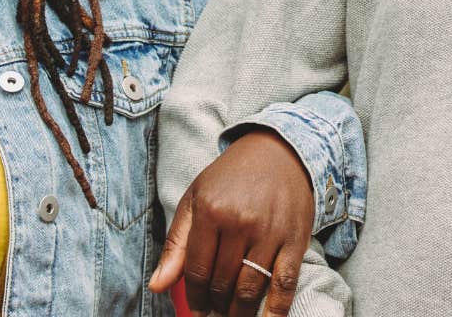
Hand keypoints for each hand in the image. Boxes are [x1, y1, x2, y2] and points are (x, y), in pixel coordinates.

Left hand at [149, 129, 315, 316]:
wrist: (279, 152)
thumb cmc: (232, 178)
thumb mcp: (196, 200)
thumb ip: (176, 244)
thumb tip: (157, 285)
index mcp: (211, 211)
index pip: (197, 271)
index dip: (195, 297)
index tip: (196, 308)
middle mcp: (240, 222)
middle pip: (223, 283)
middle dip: (216, 305)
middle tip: (215, 311)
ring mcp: (269, 233)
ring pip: (250, 289)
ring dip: (240, 311)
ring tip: (233, 315)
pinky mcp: (294, 240)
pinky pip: (285, 283)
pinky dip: (277, 309)